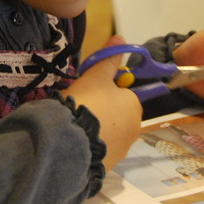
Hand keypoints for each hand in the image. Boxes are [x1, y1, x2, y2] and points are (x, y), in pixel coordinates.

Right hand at [68, 35, 141, 170]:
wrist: (69, 144)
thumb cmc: (86, 103)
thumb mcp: (95, 77)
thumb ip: (108, 60)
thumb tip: (120, 38)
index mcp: (135, 106)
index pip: (124, 92)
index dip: (106, 88)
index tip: (89, 89)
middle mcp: (134, 129)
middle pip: (117, 113)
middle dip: (100, 109)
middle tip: (78, 105)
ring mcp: (121, 150)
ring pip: (107, 132)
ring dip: (94, 128)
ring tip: (72, 124)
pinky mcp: (107, 165)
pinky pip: (99, 150)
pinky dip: (89, 145)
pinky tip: (74, 141)